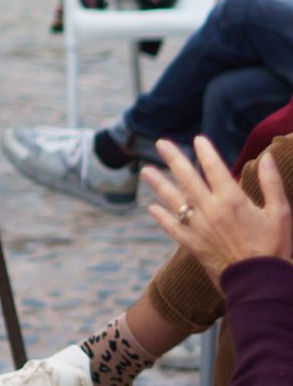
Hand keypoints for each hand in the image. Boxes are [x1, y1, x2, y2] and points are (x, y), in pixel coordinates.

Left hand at [145, 136, 292, 286]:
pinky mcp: (193, 244)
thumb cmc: (275, 249)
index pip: (214, 168)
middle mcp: (210, 209)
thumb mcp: (281, 214)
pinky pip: (172, 227)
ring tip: (146, 171)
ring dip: (159, 184)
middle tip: (161, 144)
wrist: (261, 285)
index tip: (198, 139)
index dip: (205, 152)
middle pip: (187, 178)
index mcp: (232, 200)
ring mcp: (199, 227)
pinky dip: (162, 217)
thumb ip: (272, 184)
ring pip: (173, 200)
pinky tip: (152, 208)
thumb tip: (267, 158)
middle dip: (174, 158)